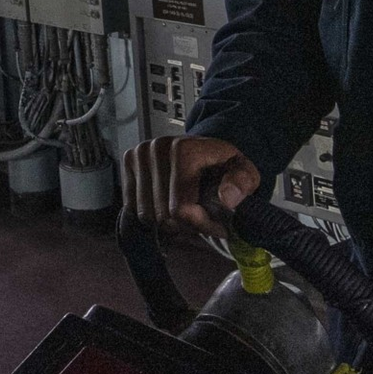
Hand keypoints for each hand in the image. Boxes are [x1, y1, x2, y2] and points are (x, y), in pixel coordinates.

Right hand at [120, 135, 260, 234]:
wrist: (204, 148)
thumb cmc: (223, 165)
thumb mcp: (244, 172)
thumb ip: (242, 183)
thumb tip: (227, 198)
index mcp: (184, 149)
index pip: (180, 208)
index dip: (200, 224)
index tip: (217, 226)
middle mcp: (156, 147)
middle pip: (162, 214)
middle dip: (185, 225)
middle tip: (202, 217)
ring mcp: (139, 153)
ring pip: (146, 214)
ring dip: (168, 221)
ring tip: (186, 211)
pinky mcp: (128, 161)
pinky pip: (132, 206)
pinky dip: (151, 213)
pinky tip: (167, 205)